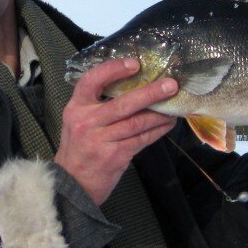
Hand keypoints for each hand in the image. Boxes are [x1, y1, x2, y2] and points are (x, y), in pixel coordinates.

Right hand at [54, 59, 178, 204]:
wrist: (72, 183)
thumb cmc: (79, 149)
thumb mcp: (79, 122)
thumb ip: (98, 106)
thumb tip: (136, 88)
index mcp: (76, 108)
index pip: (90, 81)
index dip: (112, 69)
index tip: (134, 64)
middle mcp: (87, 121)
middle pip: (122, 103)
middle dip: (150, 93)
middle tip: (171, 85)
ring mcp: (100, 139)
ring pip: (137, 122)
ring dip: (159, 114)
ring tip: (174, 106)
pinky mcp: (115, 155)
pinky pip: (141, 139)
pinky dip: (157, 130)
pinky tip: (167, 124)